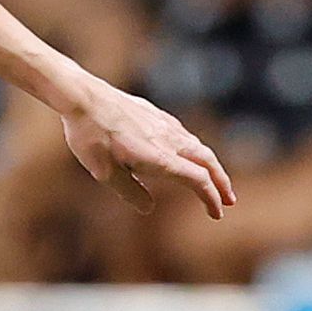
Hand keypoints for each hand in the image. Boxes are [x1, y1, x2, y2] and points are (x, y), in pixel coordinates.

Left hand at [59, 87, 234, 217]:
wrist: (82, 97)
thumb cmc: (91, 136)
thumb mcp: (105, 174)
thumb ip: (131, 193)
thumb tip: (149, 207)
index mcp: (160, 157)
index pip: (197, 180)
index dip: (211, 198)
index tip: (217, 213)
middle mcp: (168, 139)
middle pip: (207, 161)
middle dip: (221, 182)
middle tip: (229, 200)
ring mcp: (163, 124)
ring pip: (197, 145)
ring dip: (210, 165)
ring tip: (213, 179)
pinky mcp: (154, 114)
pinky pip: (184, 134)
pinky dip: (195, 150)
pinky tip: (187, 154)